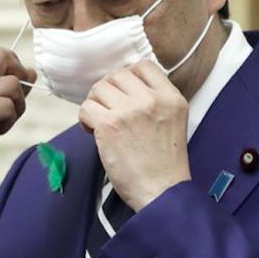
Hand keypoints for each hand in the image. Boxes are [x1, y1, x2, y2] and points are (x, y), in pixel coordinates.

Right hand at [0, 43, 36, 212]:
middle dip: (17, 75)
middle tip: (15, 99)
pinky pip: (9, 104)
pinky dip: (11, 119)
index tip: (14, 81)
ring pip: (11, 83)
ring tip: (3, 121)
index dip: (8, 61)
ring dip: (16, 104)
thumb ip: (2, 87)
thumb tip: (30, 71)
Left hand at [78, 61, 190, 211]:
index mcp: (171, 97)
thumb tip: (124, 88)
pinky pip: (86, 108)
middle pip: (117, 74)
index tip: (123, 94)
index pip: (143, 66)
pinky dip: (85, 119)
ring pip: (99, 89)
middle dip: (108, 90)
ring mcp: (130, 111)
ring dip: (95, 104)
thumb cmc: (164, 164)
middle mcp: (152, 100)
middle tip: (108, 109)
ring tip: (100, 122)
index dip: (128, 78)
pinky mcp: (110, 125)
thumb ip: (156, 101)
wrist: (162, 191)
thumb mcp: (173, 122)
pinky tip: (93, 132)